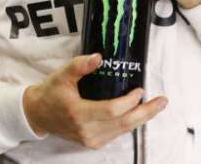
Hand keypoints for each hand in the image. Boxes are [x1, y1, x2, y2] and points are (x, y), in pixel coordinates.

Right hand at [22, 53, 166, 148]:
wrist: (38, 114)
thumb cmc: (51, 92)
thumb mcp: (62, 74)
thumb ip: (80, 65)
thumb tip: (100, 57)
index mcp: (78, 113)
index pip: (111, 111)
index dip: (129, 101)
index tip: (140, 89)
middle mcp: (86, 130)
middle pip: (123, 124)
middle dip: (146, 113)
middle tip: (162, 101)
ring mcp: (90, 139)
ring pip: (123, 130)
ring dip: (141, 118)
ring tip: (156, 106)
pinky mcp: (93, 142)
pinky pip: (117, 133)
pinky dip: (130, 123)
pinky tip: (139, 113)